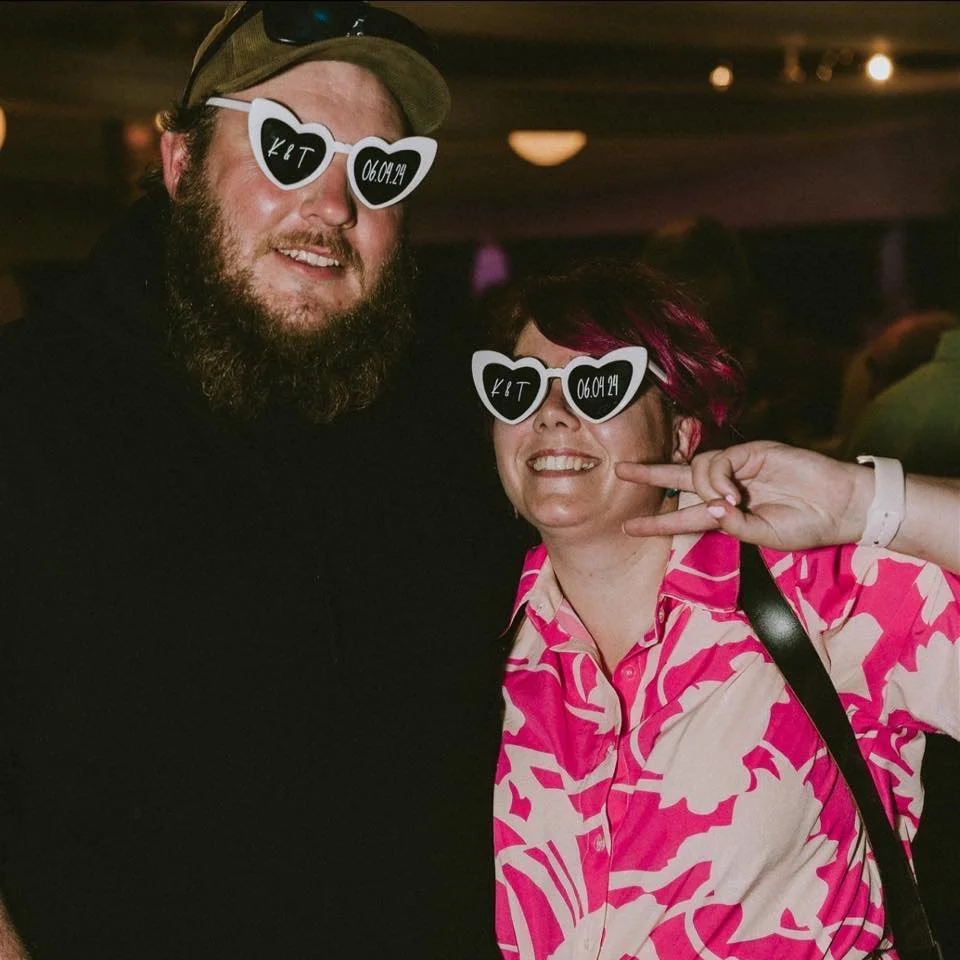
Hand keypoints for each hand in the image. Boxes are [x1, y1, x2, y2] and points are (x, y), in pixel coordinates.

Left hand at [616, 440, 871, 549]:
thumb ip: (735, 526)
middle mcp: (726, 488)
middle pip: (678, 478)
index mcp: (725, 513)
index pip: (682, 517)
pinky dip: (719, 478)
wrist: (841, 506)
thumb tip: (710, 510)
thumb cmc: (807, 526)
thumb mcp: (765, 536)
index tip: (628, 526)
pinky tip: (735, 494)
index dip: (656, 521)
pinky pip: (720, 460)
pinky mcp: (753, 451)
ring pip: (699, 469)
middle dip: (650, 474)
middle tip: (621, 470)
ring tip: (732, 504)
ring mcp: (739, 467)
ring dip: (707, 488)